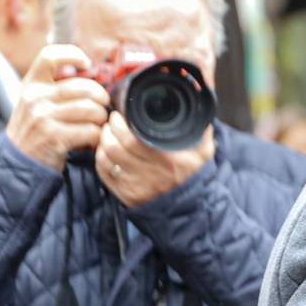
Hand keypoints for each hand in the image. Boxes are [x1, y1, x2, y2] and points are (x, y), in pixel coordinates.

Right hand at [9, 45, 108, 171]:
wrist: (18, 159)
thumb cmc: (36, 127)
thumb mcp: (36, 100)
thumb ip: (56, 86)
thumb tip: (91, 71)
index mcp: (32, 83)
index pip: (50, 56)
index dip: (73, 55)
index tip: (87, 65)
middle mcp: (36, 97)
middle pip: (84, 87)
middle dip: (101, 97)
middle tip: (102, 106)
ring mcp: (44, 117)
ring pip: (91, 109)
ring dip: (101, 119)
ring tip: (97, 124)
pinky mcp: (54, 137)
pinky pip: (90, 131)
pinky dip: (97, 136)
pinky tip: (92, 139)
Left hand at [96, 111, 212, 206]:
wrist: (191, 207)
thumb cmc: (194, 173)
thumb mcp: (203, 149)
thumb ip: (200, 124)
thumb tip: (202, 98)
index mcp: (168, 159)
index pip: (131, 138)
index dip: (119, 124)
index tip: (119, 115)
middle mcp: (151, 174)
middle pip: (114, 146)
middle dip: (108, 129)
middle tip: (111, 121)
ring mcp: (137, 186)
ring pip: (106, 158)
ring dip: (103, 143)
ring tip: (108, 134)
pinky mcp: (126, 195)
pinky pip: (104, 173)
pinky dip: (101, 159)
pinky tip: (107, 152)